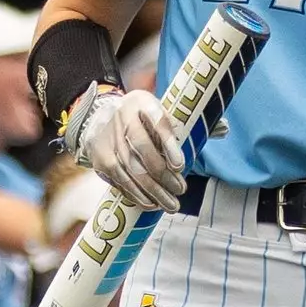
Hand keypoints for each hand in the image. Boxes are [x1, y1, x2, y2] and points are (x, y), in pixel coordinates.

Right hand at [72, 90, 185, 211]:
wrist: (99, 115)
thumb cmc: (139, 116)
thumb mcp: (156, 109)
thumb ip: (174, 126)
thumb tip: (206, 144)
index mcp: (141, 102)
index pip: (157, 122)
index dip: (168, 145)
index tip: (180, 166)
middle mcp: (122, 118)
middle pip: (143, 150)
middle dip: (163, 174)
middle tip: (180, 190)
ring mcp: (107, 139)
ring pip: (130, 169)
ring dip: (152, 190)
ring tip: (170, 204)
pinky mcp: (99, 159)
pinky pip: (119, 180)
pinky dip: (136, 194)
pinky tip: (150, 203)